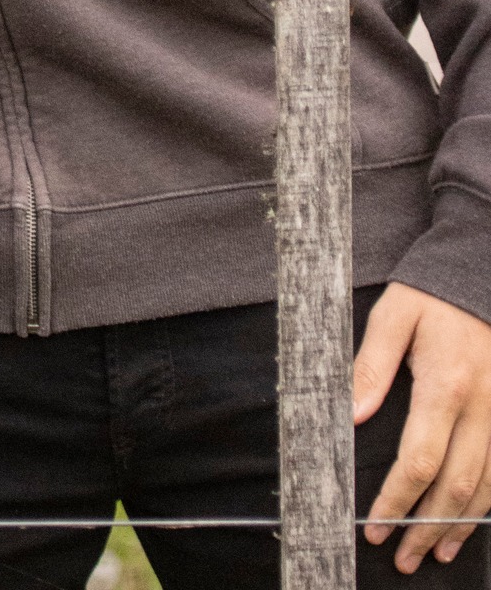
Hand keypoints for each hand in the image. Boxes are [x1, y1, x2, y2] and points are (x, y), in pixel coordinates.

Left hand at [357, 281, 490, 569]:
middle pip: (456, 486)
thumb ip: (371, 365)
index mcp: (445, 386)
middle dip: (427, 527)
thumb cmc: (431, 295)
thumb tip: (352, 414)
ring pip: (488, 489)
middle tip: (401, 556)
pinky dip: (488, 505)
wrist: (479, 274)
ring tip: (434, 552)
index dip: (396, 499)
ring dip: (461, 526)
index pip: (418, 460)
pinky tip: (470, 521)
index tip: (374, 524)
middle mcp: (482, 409)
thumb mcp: (393, 315)